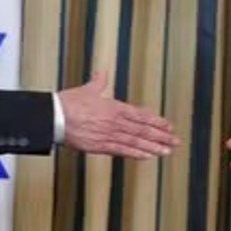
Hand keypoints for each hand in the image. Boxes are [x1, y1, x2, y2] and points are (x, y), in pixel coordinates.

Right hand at [58, 71, 179, 158]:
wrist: (54, 116)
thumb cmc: (68, 103)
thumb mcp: (87, 90)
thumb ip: (98, 82)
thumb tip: (102, 73)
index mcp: (114, 107)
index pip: (141, 115)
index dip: (156, 121)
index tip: (168, 126)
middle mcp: (115, 121)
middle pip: (143, 130)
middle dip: (161, 136)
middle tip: (175, 141)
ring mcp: (109, 134)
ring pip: (136, 141)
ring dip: (153, 147)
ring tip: (166, 151)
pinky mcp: (100, 146)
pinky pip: (122, 151)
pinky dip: (136, 154)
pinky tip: (147, 157)